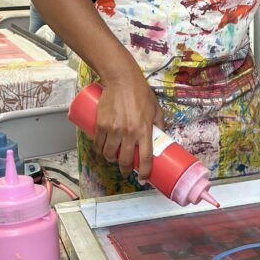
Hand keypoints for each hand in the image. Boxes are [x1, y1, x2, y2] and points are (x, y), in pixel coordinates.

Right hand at [93, 59, 164, 180]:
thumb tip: (161, 136)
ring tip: (113, 158)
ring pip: (109, 154)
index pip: (146, 158)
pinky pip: (98, 144)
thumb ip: (159, 124)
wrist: (122, 80)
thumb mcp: (156, 109)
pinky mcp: (101, 124)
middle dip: (125, 169)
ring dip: (111, 159)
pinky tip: (101, 150)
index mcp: (144, 130)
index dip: (145, 172)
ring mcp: (113, 129)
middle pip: (125, 160)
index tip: (144, 178)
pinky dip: (99, 150)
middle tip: (126, 170)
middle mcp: (129, 133)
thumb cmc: (141, 93)